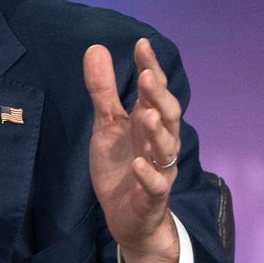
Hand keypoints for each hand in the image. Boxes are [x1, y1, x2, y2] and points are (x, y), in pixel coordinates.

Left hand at [83, 38, 180, 262]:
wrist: (127, 217)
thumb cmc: (121, 166)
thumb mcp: (106, 125)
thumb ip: (103, 91)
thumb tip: (96, 48)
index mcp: (147, 121)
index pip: (154, 91)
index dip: (151, 68)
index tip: (143, 45)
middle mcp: (158, 142)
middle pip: (168, 114)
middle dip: (159, 96)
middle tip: (148, 76)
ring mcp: (158, 168)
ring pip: (165, 147)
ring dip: (157, 131)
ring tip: (148, 114)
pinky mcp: (152, 196)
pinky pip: (156, 185)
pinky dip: (149, 174)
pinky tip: (140, 163)